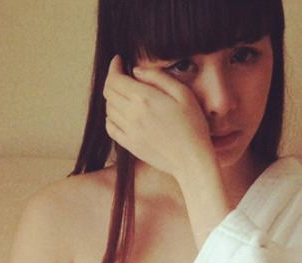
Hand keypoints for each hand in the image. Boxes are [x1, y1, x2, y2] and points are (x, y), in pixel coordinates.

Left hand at [103, 53, 214, 183]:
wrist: (192, 161)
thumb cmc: (193, 126)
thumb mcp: (183, 93)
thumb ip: (158, 77)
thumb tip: (136, 70)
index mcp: (144, 98)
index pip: (115, 78)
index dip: (114, 67)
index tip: (119, 61)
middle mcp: (132, 114)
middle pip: (109, 92)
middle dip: (113, 80)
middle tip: (122, 77)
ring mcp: (129, 131)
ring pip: (108, 109)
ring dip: (113, 99)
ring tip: (125, 96)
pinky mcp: (130, 145)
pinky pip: (110, 128)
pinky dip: (111, 118)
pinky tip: (122, 115)